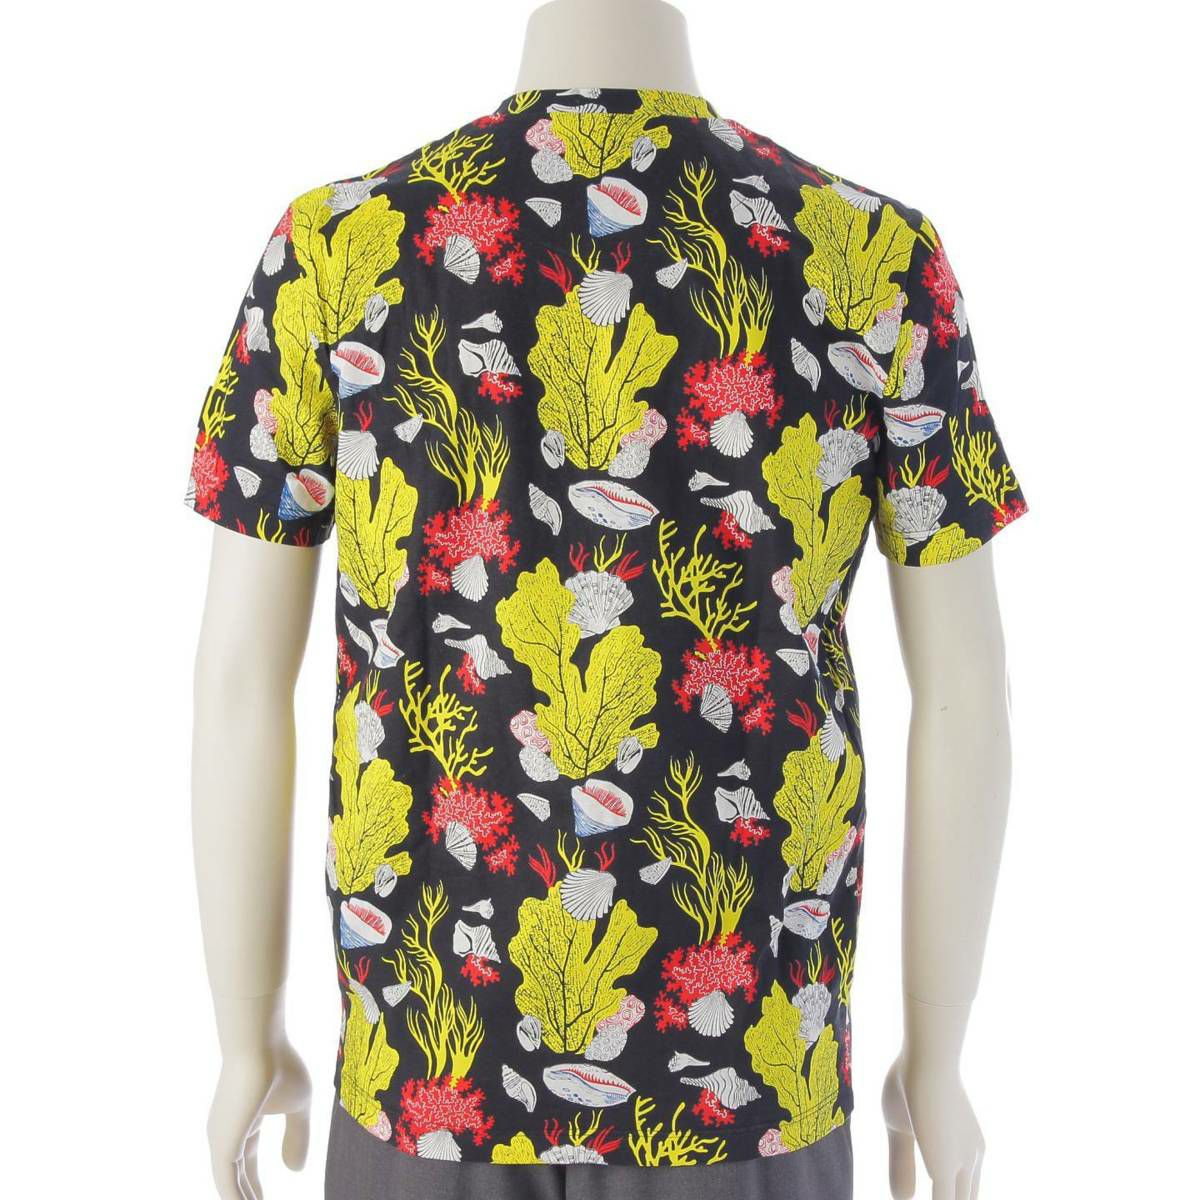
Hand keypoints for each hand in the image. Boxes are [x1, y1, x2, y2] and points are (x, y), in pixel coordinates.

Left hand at [206, 1040, 311, 1199]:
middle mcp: (226, 1135)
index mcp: (244, 1123)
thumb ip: (298, 1136)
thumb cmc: (281, 1066)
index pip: (245, 1165)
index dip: (255, 1187)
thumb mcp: (299, 1105)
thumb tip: (295, 1171)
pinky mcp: (222, 1146)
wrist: (260, 1044)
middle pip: (236, 1180)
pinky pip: (228, 1185)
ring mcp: (221, 1141)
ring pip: (230, 1186)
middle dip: (249, 1198)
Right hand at [882, 1053, 983, 1199]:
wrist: (926, 1057)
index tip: (926, 1196)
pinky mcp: (946, 1172)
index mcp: (968, 1150)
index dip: (948, 1199)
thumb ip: (902, 1164)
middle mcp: (972, 1161)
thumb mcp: (899, 1127)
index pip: (964, 1194)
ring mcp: (963, 1168)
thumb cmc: (911, 1079)